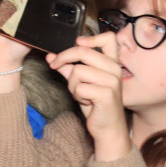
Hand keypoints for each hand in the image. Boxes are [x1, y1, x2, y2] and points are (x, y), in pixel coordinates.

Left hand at [47, 33, 128, 158]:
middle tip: (54, 65)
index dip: (91, 37)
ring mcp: (112, 81)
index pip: (109, 38)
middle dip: (63, 58)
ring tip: (80, 93)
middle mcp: (114, 69)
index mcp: (111, 63)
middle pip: (82, 51)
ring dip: (72, 83)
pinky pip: (79, 87)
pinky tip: (86, 102)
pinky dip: (77, 95)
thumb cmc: (96, 105)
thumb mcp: (81, 83)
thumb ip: (68, 68)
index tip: (78, 42)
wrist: (108, 129)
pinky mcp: (106, 94)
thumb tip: (50, 56)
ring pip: (78, 70)